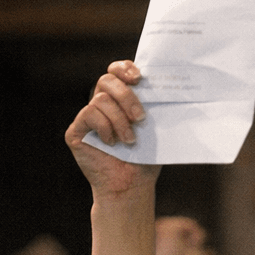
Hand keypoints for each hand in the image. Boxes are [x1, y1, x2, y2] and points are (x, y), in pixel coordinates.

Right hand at [64, 61, 160, 198]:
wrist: (132, 186)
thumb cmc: (145, 159)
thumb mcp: (156, 132)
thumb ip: (156, 112)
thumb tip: (177, 96)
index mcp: (120, 100)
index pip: (116, 72)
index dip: (124, 68)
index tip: (139, 77)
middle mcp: (102, 104)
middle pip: (106, 80)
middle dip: (126, 95)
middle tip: (140, 117)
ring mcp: (87, 117)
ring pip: (101, 100)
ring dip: (120, 120)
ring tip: (130, 140)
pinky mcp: (77, 131)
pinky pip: (90, 115)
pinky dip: (105, 127)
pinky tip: (112, 143)